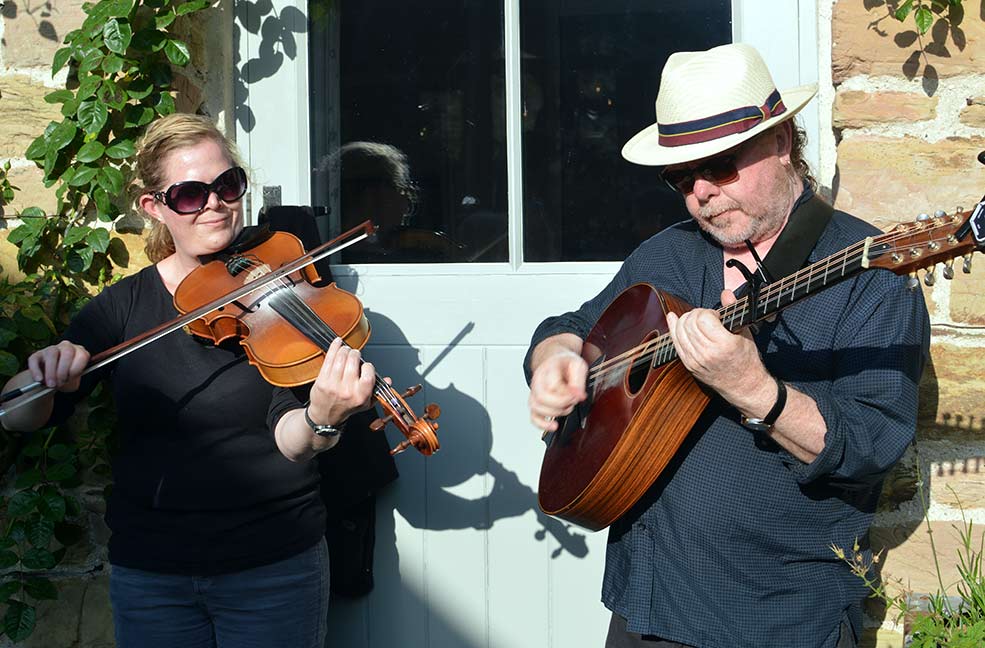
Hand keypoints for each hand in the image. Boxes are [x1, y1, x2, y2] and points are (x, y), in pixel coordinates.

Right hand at [27, 341, 89, 392]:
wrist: (49, 382)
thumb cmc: (65, 379)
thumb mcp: (73, 382)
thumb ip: (75, 379)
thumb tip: (74, 376)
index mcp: (79, 352)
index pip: (82, 355)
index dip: (76, 369)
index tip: (70, 379)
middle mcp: (66, 347)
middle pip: (67, 352)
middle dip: (63, 370)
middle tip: (60, 383)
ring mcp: (50, 349)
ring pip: (52, 354)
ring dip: (51, 371)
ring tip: (51, 384)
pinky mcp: (36, 355)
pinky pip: (35, 359)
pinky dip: (36, 370)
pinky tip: (39, 379)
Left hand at [306, 338, 376, 426]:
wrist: (325, 416)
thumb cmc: (346, 408)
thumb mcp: (366, 404)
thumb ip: (377, 391)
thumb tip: (388, 380)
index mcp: (360, 395)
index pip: (368, 372)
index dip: (367, 365)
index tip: (365, 365)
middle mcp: (347, 390)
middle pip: (353, 361)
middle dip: (355, 353)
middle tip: (354, 354)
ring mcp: (333, 385)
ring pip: (341, 358)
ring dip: (345, 350)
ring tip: (346, 350)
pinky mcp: (322, 380)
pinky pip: (328, 359)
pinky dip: (333, 348)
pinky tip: (337, 343)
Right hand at [528, 347, 587, 432]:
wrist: (556, 361)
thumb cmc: (566, 364)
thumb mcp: (578, 366)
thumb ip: (579, 380)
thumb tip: (579, 396)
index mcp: (548, 368)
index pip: (552, 385)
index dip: (567, 394)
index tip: (577, 395)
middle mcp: (538, 380)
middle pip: (542, 397)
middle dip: (561, 404)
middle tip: (572, 401)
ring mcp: (535, 392)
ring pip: (536, 407)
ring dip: (555, 412)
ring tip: (566, 407)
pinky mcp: (536, 402)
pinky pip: (533, 417)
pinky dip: (542, 424)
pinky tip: (554, 425)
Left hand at [664, 289, 768, 404]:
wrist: (743, 386)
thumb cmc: (746, 359)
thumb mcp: (745, 333)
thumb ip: (733, 310)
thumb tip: (725, 293)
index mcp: (724, 344)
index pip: (703, 318)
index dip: (708, 312)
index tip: (716, 315)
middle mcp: (708, 353)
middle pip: (689, 323)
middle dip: (696, 314)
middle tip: (706, 317)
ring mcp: (696, 360)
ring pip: (680, 331)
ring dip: (685, 320)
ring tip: (696, 321)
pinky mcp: (688, 365)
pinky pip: (675, 342)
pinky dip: (673, 328)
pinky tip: (674, 319)